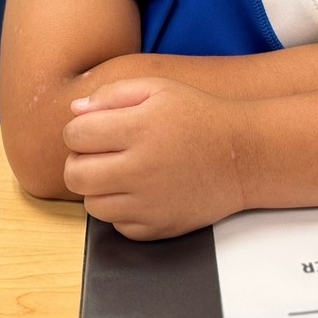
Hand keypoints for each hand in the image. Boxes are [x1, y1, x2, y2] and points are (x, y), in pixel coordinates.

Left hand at [63, 77, 248, 239]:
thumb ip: (113, 94)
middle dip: (80, 160)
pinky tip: (139, 190)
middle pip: (75, 174)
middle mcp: (139, 169)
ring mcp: (148, 204)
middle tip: (101, 151)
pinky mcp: (156, 228)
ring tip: (120, 170)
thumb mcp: (160, 89)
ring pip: (91, 204)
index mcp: (138, 129)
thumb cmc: (199, 116)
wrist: (242, 155)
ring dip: (98, 186)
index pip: (75, 135)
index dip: (79, 129)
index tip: (94, 128)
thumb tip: (75, 111)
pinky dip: (121, 209)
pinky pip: (117, 225)